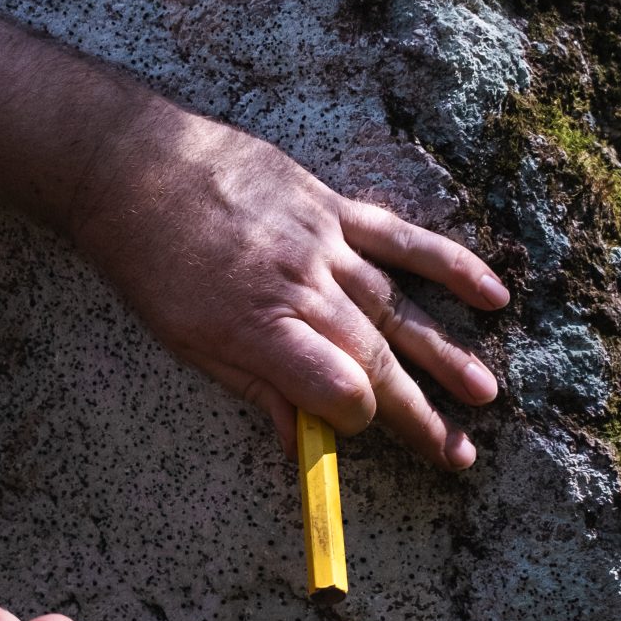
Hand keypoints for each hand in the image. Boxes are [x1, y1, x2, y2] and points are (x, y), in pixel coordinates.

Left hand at [69, 109, 509, 469]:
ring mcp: (322, 243)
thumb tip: (301, 443)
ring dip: (446, 354)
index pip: (337, 388)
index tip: (361, 430)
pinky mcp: (330, 206)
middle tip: (460, 454)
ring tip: (485, 394)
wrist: (128, 166)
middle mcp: (300, 287)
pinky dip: (450, 266)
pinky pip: (400, 238)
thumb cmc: (147, 261)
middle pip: (376, 358)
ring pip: (399, 306)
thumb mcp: (185, 342)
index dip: (358, 420)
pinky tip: (492, 295)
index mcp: (258, 329)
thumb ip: (253, 388)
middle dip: (422, 413)